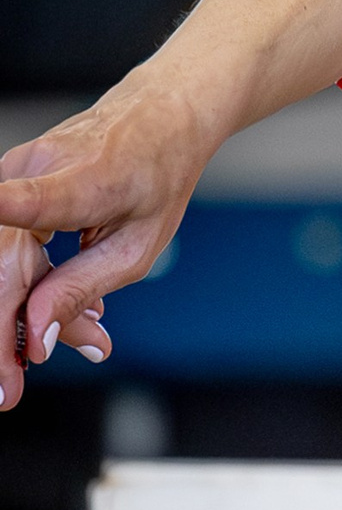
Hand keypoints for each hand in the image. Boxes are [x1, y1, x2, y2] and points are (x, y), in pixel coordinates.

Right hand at [0, 75, 216, 412]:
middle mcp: (36, 171)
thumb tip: (38, 340)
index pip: (31, 203)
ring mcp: (13, 175)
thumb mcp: (139, 246)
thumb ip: (83, 290)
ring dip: (17, 320)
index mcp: (86, 181)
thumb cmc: (158, 176)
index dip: (6, 213)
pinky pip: (5, 250)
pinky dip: (27, 291)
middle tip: (9, 391)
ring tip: (54, 357)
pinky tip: (57, 322)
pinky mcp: (7, 186)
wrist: (158, 117)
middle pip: (1, 265)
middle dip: (2, 335)